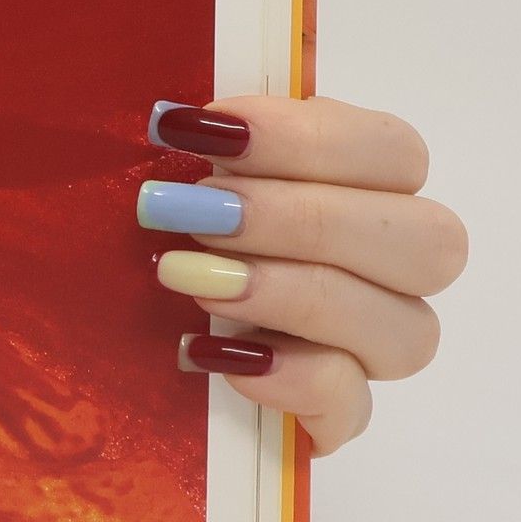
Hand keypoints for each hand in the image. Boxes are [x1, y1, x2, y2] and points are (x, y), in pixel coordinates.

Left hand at [139, 97, 466, 454]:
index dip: (307, 138)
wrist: (96, 340)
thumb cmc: (153, 232)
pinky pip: (350, 409)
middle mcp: (386, 270)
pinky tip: (215, 353)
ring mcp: (366, 348)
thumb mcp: (167, 170)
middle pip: (425, 242)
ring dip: (296, 295)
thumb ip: (202, 134)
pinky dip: (289, 380)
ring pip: (406, 331)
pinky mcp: (328, 412)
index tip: (205, 132)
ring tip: (189, 278)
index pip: (394, 153)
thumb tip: (185, 109)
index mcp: (360, 188)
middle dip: (306, 219)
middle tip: (201, 212)